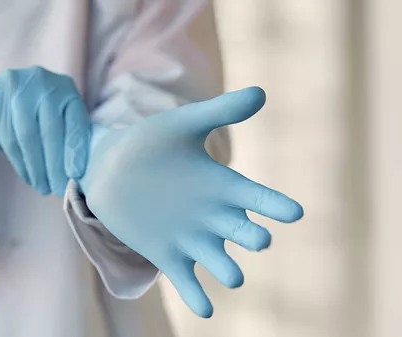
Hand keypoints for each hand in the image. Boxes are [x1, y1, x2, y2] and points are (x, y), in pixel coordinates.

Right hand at [0, 66, 90, 195]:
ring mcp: (15, 87)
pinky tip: (28, 178)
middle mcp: (42, 81)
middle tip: (59, 189)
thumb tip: (82, 173)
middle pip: (51, 128)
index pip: (75, 118)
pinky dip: (21, 164)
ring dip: (38, 168)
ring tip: (43, 188)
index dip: (76, 148)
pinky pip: (10, 139)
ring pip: (29, 136)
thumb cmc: (27, 119)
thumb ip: (67, 135)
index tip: (77, 174)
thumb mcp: (51, 119)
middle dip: (56, 164)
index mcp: (64, 86)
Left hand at [79, 87, 302, 317]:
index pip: (257, 198)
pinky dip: (198, 298)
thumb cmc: (148, 143)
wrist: (108, 169)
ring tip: (233, 275)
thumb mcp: (180, 124)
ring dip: (228, 271)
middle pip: (244, 233)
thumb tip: (261, 92)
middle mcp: (213, 216)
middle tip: (259, 238)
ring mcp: (191, 239)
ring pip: (220, 263)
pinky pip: (187, 283)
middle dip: (253, 238)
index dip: (275, 205)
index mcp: (221, 186)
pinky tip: (206, 309)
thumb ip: (218, 112)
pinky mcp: (167, 256)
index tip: (294, 212)